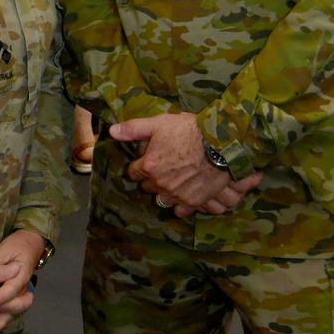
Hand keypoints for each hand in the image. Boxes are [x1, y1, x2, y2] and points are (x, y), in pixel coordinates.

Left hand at [112, 115, 260, 213]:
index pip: (134, 172)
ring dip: (165, 192)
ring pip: (163, 199)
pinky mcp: (194, 202)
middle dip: (152, 178)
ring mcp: (177, 195)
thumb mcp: (159, 123)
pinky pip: (181, 210)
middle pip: (148, 187)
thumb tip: (112, 132)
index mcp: (149, 166)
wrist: (221, 143)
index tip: (145, 161)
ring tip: (173, 182)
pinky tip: (184, 195)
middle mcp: (161, 184)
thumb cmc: (189, 130)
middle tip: (162, 168)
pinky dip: (181, 204)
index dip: (139, 166)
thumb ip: (134, 129)